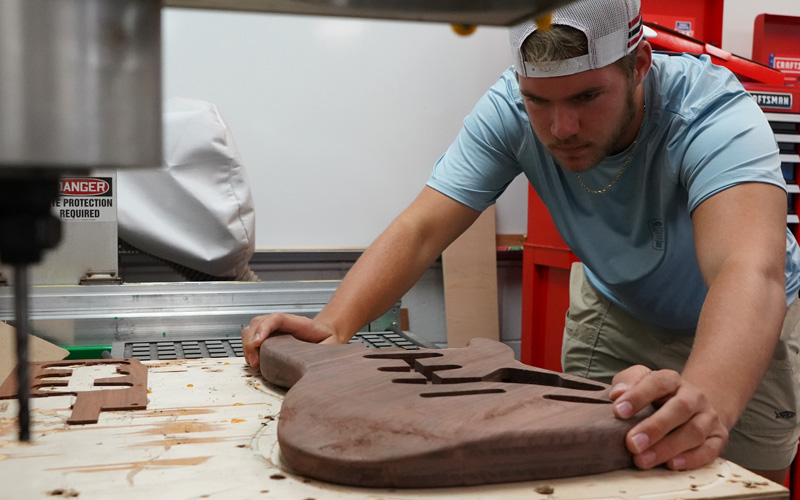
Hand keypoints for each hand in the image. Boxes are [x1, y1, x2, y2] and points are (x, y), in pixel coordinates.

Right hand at [242, 313, 339, 366]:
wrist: (327, 334)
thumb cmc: (328, 339)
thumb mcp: (332, 344)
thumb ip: (327, 349)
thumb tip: (320, 361)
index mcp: (299, 322)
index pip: (276, 318)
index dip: (264, 328)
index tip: (257, 343)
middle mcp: (283, 323)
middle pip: (259, 322)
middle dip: (251, 341)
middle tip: (255, 361)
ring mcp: (274, 329)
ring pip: (252, 329)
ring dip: (247, 345)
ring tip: (253, 362)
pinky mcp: (269, 338)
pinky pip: (252, 338)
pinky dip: (248, 348)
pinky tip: (253, 360)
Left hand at [609, 365, 728, 470]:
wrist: (693, 406)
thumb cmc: (656, 397)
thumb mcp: (640, 382)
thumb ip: (627, 382)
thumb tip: (617, 394)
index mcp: (672, 380)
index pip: (658, 382)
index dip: (638, 396)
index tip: (617, 411)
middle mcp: (694, 396)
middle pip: (680, 408)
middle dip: (655, 427)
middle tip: (632, 443)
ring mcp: (708, 417)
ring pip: (694, 432)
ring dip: (668, 448)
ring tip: (642, 460)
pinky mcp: (718, 438)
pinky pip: (709, 450)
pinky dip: (690, 459)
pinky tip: (670, 465)